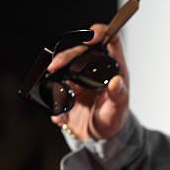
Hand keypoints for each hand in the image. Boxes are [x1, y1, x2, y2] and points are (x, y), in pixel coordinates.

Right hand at [49, 24, 129, 139]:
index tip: (90, 36)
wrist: (100, 136)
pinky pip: (55, 86)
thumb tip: (117, 82)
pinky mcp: (67, 90)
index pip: (110, 41)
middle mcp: (95, 70)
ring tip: (51, 75)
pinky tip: (60, 112)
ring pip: (66, 64)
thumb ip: (118, 96)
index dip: (101, 33)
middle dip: (67, 54)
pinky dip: (52, 95)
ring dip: (56, 68)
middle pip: (81, 50)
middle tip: (55, 65)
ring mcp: (79, 78)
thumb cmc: (114, 118)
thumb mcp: (118, 109)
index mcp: (113, 69)